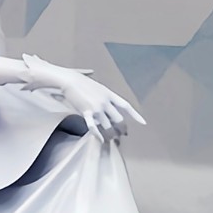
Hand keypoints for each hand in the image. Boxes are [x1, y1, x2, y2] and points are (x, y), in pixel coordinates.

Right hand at [21, 54, 143, 141]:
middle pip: (118, 119)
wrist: (69, 80)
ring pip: (107, 125)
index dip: (135, 115)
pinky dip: (97, 134)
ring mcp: (97, 108)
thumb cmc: (78, 80)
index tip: (143, 123)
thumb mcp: (93, 81)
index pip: (126, 106)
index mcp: (109, 94)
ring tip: (110, 140)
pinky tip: (100, 140)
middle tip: (122, 135)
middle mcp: (106, 102)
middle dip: (121, 129)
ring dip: (109, 134)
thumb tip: (91, 72)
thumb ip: (97, 86)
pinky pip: (94, 126)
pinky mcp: (87, 112)